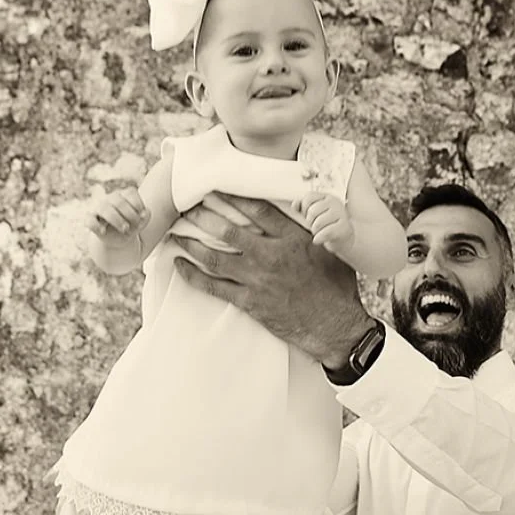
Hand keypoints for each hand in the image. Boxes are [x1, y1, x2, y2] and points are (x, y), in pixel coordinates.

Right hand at [87, 188, 149, 244]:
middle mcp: (110, 199)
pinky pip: (89, 220)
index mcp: (123, 195)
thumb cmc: (130, 226)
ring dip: (117, 219)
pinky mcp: (90, 219)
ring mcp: (99, 208)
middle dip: (130, 214)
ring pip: (104, 208)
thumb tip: (145, 214)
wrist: (117, 239)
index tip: (143, 216)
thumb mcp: (141, 223)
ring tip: (125, 229)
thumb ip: (145, 217)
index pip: (130, 192)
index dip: (138, 204)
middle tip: (136, 225)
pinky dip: (96, 226)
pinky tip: (103, 232)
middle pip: (118, 200)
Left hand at [172, 193, 376, 368]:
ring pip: (216, 258)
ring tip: (176, 234)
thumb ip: (314, 227)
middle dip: (204, 216)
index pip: (257, 210)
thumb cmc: (338, 287)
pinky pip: (215, 287)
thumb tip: (306, 207)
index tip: (216, 187)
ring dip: (192, 244)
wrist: (336, 326)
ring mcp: (258, 280)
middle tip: (187, 206)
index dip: (234, 197)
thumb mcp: (331, 249)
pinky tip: (180, 266)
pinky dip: (194, 276)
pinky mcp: (250, 302)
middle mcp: (271, 256)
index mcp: (292, 239)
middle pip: (228, 231)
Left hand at [292, 191, 354, 255]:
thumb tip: (294, 205)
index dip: (304, 208)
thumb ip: (302, 207)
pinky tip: (318, 239)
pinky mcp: (344, 227)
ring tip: (319, 231)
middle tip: (315, 226)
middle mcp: (335, 202)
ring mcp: (341, 214)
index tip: (307, 215)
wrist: (343, 237)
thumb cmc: (326, 224)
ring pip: (318, 223)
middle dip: (309, 222)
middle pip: (312, 211)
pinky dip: (319, 238)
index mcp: (326, 197)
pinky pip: (326, 233)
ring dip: (315, 231)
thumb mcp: (313, 214)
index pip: (309, 197)